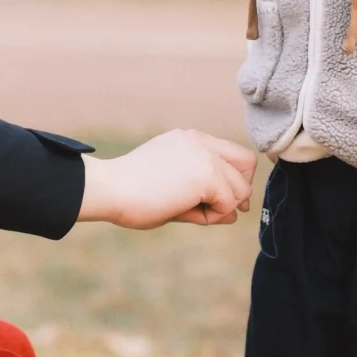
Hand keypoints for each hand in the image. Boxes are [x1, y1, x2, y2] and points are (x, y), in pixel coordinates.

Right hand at [77, 129, 256, 228]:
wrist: (110, 189)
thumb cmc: (132, 193)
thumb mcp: (173, 187)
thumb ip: (203, 195)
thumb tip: (235, 212)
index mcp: (190, 140)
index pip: (232, 153)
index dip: (234, 179)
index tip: (222, 201)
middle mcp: (200, 141)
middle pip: (247, 163)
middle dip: (239, 191)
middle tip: (220, 211)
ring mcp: (205, 155)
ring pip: (241, 187)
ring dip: (223, 208)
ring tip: (192, 213)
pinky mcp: (206, 174)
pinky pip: (229, 203)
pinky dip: (213, 216)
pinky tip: (186, 214)